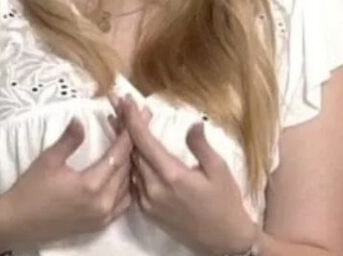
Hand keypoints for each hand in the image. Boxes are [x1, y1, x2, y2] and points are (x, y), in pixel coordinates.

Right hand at [0, 116, 133, 247]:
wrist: (18, 222)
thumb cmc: (31, 189)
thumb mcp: (49, 160)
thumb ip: (69, 140)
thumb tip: (80, 120)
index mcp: (91, 186)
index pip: (117, 156)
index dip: (127, 136)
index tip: (134, 119)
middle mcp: (103, 204)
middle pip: (126, 170)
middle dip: (131, 147)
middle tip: (135, 127)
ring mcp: (103, 217)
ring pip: (127, 187)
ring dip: (130, 166)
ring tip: (130, 146)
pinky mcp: (99, 224)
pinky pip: (123, 203)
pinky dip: (126, 186)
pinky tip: (123, 173)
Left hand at [116, 96, 259, 254]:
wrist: (223, 241)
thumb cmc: (225, 202)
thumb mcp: (219, 170)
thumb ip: (201, 145)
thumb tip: (193, 123)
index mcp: (171, 175)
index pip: (144, 141)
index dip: (132, 119)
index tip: (124, 101)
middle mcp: (154, 188)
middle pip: (132, 150)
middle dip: (124, 125)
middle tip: (117, 105)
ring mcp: (147, 201)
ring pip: (130, 165)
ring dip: (124, 142)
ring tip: (117, 121)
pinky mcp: (147, 211)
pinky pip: (133, 181)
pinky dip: (129, 162)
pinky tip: (128, 150)